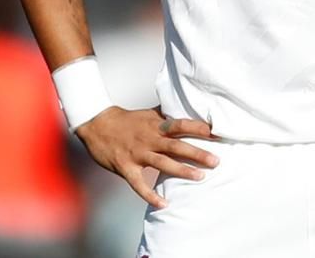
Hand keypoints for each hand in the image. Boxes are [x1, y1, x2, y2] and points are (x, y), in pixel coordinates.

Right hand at [75, 106, 219, 207]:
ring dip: (182, 171)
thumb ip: (168, 116)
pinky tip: (164, 204)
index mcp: (156, 125)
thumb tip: (189, 110)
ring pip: (163, 163)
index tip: (217, 134)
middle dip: (197, 153)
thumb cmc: (127, 120)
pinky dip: (151, 195)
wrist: (97, 124)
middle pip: (177, 145)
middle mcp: (149, 139)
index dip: (199, 128)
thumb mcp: (149, 114)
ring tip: (200, 177)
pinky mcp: (125, 167)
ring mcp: (137, 154)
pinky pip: (139, 184)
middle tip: (216, 161)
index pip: (181, 124)